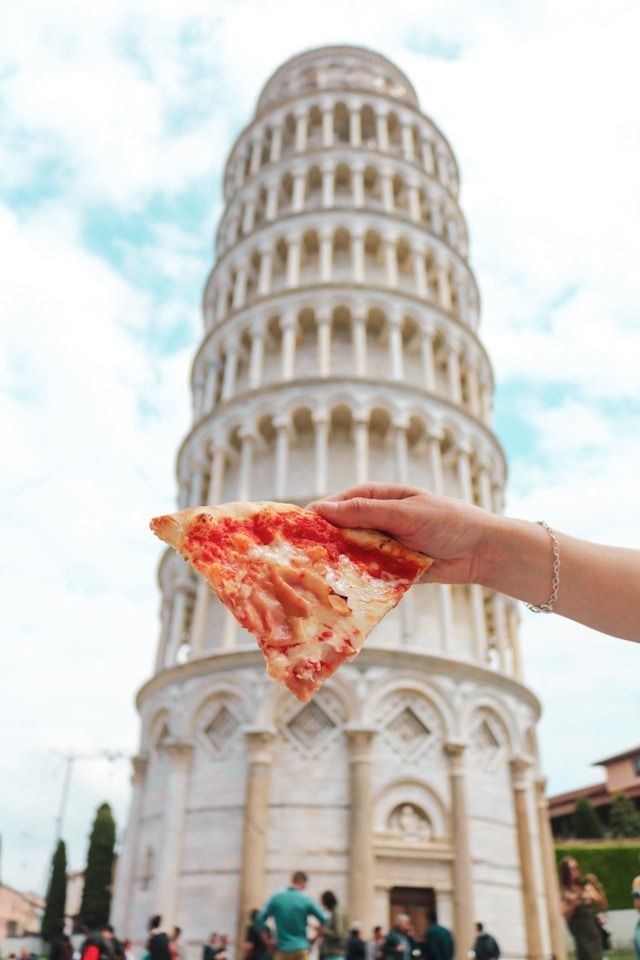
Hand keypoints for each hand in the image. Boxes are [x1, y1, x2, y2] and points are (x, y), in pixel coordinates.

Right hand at [310, 482, 493, 584]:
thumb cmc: (447, 521)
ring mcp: (382, 546)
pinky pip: (367, 575)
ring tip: (314, 578)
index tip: (295, 529)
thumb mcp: (405, 513)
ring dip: (338, 565)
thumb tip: (324, 509)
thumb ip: (366, 512)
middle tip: (300, 558)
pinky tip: (340, 592)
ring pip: (351, 555)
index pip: (340, 504)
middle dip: (323, 544)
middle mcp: (376, 520)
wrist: (481, 550)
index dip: (318, 515)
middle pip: (341, 531)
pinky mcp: (391, 569)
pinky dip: (356, 582)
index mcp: (378, 497)